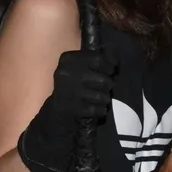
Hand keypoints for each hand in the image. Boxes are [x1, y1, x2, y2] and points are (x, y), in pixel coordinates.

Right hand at [17, 50, 116, 171]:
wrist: (55, 113)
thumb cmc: (72, 87)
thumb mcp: (78, 69)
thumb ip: (94, 62)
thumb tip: (115, 61)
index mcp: (67, 59)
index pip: (98, 58)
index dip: (109, 65)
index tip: (110, 71)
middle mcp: (65, 73)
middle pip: (103, 79)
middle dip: (109, 85)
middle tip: (106, 88)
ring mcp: (68, 91)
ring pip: (102, 95)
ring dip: (105, 99)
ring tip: (100, 99)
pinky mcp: (71, 108)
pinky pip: (97, 109)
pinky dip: (101, 110)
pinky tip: (97, 110)